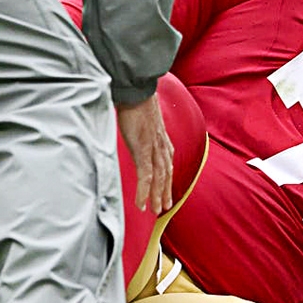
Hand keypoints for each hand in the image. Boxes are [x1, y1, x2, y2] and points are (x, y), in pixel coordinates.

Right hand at [116, 94, 173, 212]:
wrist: (136, 91)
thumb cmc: (135, 101)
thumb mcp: (142, 118)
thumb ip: (141, 128)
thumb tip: (135, 129)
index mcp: (162, 138)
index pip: (167, 163)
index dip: (167, 178)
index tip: (166, 188)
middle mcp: (161, 146)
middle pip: (166, 174)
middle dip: (165, 191)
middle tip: (163, 207)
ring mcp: (154, 149)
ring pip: (158, 179)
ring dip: (157, 196)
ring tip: (155, 210)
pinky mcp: (144, 151)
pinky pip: (146, 177)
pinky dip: (144, 192)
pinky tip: (142, 204)